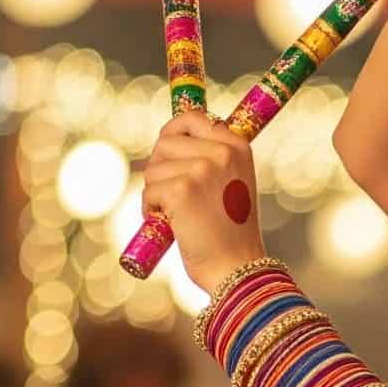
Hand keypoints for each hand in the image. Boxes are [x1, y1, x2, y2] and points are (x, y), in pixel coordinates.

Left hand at [140, 112, 267, 297]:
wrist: (237, 268)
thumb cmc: (231, 231)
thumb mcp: (232, 183)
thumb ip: (212, 158)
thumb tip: (170, 138)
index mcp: (238, 146)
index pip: (193, 118)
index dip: (173, 133)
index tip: (168, 151)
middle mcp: (222, 152)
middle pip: (165, 142)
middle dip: (161, 168)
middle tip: (173, 195)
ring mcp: (203, 169)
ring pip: (153, 168)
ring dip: (156, 193)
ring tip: (178, 216)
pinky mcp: (182, 190)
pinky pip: (149, 190)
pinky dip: (151, 210)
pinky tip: (172, 226)